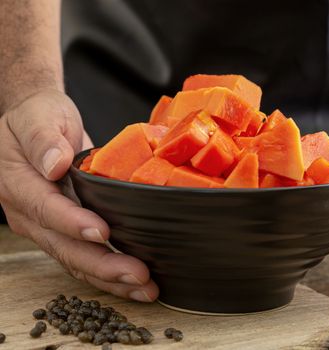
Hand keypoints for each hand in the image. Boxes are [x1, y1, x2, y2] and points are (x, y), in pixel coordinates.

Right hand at [0, 89, 158, 300]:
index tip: (101, 232)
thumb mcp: (39, 115)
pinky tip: (136, 283)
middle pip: (63, 246)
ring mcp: (46, 227)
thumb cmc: (39, 116)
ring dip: (110, 278)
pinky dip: (109, 274)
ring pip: (75, 261)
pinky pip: (84, 258)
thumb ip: (44, 138)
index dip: (72, 223)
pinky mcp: (65, 231)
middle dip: (102, 264)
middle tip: (138, 274)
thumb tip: (53, 163)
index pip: (45, 208)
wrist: (39, 125)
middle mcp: (29, 213)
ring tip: (146, 289)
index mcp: (17, 184)